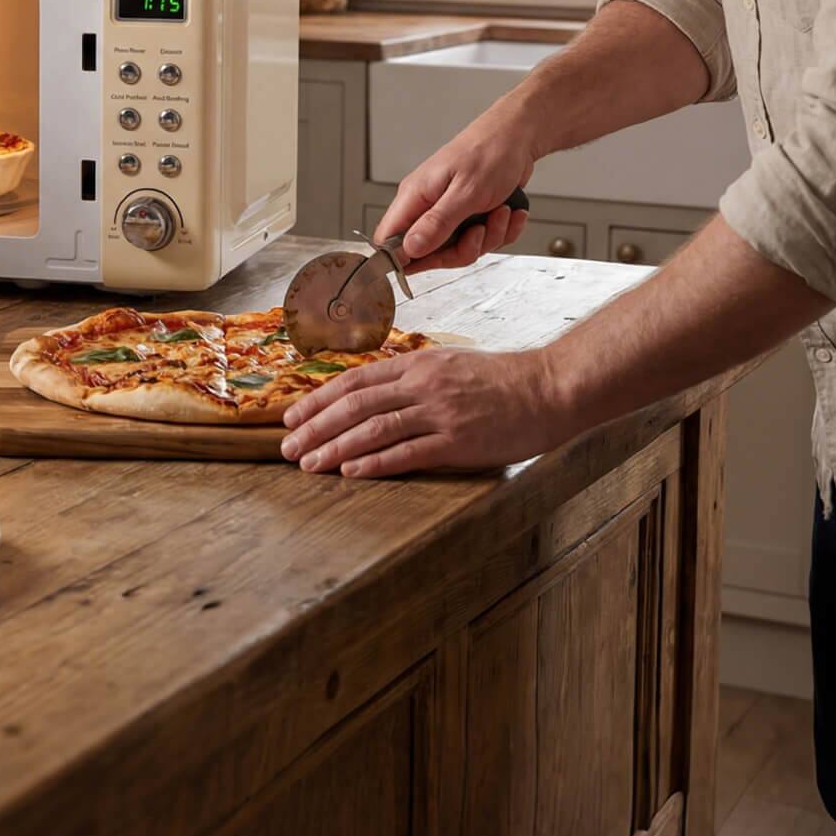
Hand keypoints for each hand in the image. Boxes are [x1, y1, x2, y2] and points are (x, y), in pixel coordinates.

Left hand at [279, 346, 570, 476]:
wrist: (547, 388)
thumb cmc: (499, 379)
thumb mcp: (448, 364)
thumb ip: (411, 377)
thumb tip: (371, 392)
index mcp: (416, 364)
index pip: (353, 381)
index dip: (317, 400)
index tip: (292, 417)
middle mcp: (421, 384)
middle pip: (354, 405)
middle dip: (315, 426)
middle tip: (288, 447)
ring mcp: (439, 412)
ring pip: (373, 428)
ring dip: (335, 448)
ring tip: (309, 464)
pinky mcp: (459, 441)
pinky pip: (408, 452)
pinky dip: (375, 462)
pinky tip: (351, 472)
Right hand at [376, 109, 536, 272]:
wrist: (517, 137)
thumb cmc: (489, 152)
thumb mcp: (465, 192)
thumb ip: (437, 223)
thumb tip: (409, 248)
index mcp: (415, 196)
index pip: (389, 239)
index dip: (403, 258)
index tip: (433, 258)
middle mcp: (427, 206)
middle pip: (428, 252)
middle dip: (461, 250)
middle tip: (479, 232)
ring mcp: (448, 212)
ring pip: (459, 249)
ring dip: (487, 238)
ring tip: (499, 212)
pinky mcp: (469, 216)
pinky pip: (481, 240)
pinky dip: (500, 230)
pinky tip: (508, 211)